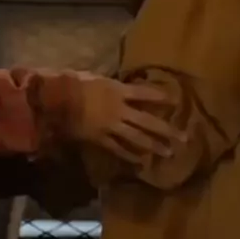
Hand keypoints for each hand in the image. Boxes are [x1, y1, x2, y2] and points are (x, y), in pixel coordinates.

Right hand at [32, 72, 185, 161]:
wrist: (56, 100)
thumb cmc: (72, 83)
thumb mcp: (94, 77)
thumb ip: (109, 84)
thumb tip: (119, 86)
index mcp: (117, 90)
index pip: (145, 94)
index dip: (160, 97)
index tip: (175, 101)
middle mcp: (119, 109)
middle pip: (147, 121)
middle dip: (166, 130)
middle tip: (184, 138)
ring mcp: (110, 126)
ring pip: (137, 138)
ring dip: (153, 146)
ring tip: (168, 153)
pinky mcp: (100, 139)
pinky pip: (118, 148)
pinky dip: (130, 155)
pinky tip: (140, 161)